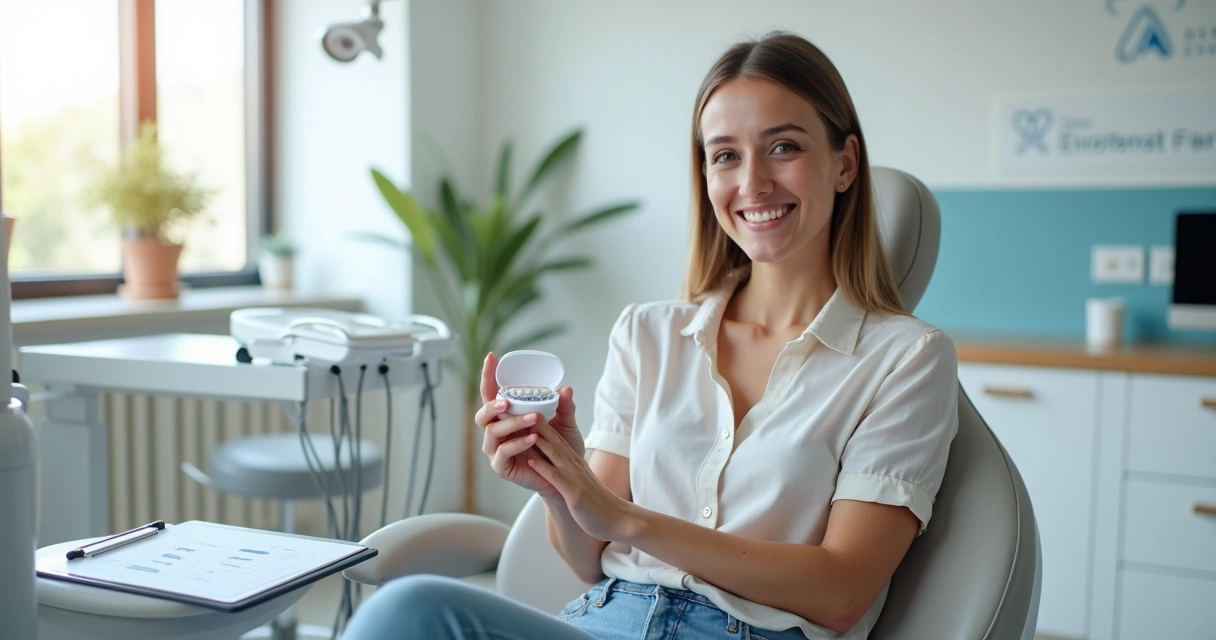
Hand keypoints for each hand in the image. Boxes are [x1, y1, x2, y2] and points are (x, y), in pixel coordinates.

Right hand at [475, 353, 585, 498]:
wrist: (564, 477)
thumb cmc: (559, 447)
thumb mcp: (565, 423)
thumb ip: (564, 406)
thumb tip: (566, 388)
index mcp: (506, 415)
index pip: (491, 393)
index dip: (489, 375)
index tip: (492, 357)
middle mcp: (496, 431)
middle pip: (482, 414)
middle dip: (491, 405)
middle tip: (507, 400)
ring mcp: (496, 449)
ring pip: (492, 432)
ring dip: (512, 423)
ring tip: (533, 419)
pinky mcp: (501, 466)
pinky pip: (503, 453)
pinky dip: (517, 444)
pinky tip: (532, 438)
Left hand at [526, 417, 632, 541]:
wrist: (616, 520)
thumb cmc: (595, 502)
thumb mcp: (581, 480)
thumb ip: (568, 468)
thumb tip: (555, 459)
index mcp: (575, 463)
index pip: (557, 439)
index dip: (542, 425)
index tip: (525, 414)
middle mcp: (575, 466)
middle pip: (556, 440)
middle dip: (538, 424)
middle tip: (521, 410)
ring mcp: (576, 479)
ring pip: (556, 454)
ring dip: (539, 440)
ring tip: (523, 427)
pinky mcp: (576, 494)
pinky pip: (557, 478)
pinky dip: (544, 468)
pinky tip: (531, 460)